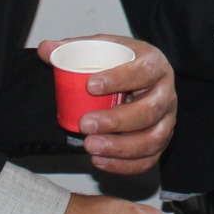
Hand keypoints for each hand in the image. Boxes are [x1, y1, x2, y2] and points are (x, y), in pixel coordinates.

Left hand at [37, 36, 177, 173]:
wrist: (141, 80)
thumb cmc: (123, 65)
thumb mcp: (103, 49)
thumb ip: (76, 48)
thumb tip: (46, 49)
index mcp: (155, 65)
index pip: (144, 71)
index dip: (119, 79)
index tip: (90, 85)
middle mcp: (166, 93)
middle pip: (150, 110)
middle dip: (116, 121)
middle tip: (85, 123)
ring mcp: (167, 120)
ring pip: (152, 139)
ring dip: (120, 147)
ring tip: (90, 146)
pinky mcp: (161, 141)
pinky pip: (149, 159)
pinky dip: (124, 165)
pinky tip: (99, 160)